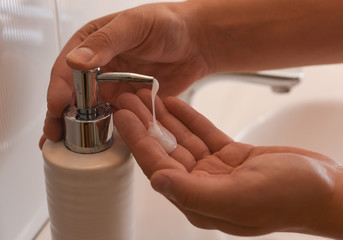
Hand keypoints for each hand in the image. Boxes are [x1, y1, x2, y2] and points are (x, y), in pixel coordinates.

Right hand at [40, 1, 210, 146]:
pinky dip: (109, 129)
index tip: (56, 107)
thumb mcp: (134, 25)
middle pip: (74, 94)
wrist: (195, 43)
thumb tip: (76, 60)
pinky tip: (99, 143)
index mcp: (92, 44)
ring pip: (92, 110)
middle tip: (55, 135)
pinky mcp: (131, 102)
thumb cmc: (167, 25)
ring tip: (72, 146)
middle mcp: (99, 68)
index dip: (59, 89)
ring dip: (82, 127)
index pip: (67, 69)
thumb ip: (106, 42)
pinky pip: (117, 118)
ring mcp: (114, 87)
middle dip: (63, 115)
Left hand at [114, 89, 342, 237]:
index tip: (124, 117)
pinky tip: (174, 103)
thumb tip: (157, 181)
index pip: (159, 166)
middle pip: (166, 151)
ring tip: (147, 96)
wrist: (325, 188)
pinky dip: (189, 118)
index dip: (138, 141)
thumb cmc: (292, 198)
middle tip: (130, 100)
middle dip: (147, 124)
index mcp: (200, 202)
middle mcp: (203, 186)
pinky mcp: (230, 156)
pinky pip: (202, 133)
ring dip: (164, 118)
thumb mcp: (241, 197)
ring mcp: (216, 170)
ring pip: (182, 140)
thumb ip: (195, 193)